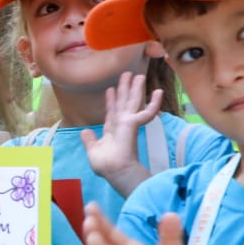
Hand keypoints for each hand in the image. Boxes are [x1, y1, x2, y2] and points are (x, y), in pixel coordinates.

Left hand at [80, 72, 159, 196]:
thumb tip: (84, 131)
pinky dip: (153, 103)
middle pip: (123, 102)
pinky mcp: (133, 123)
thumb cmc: (106, 165)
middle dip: (124, 88)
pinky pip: (146, 111)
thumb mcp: (93, 150)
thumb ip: (89, 140)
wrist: (114, 170)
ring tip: (137, 75)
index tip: (110, 89)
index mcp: (112, 130)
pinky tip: (159, 92)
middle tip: (127, 74)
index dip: (111, 100)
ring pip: (132, 101)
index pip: (111, 111)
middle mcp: (121, 124)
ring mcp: (127, 123)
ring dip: (135, 88)